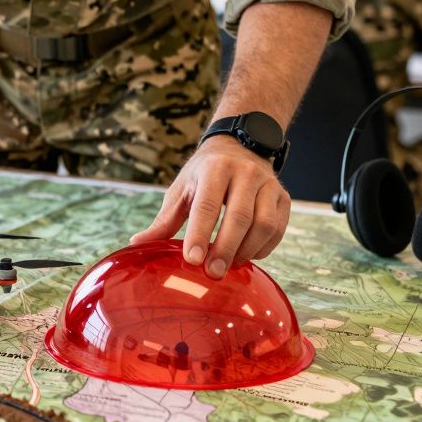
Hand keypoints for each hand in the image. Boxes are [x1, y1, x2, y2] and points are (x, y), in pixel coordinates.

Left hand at [130, 136, 290, 278]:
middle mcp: (245, 173)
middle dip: (225, 249)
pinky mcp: (284, 197)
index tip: (192, 260)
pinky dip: (263, 248)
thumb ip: (164, 220)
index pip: (207, 206)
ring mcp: (268, 184)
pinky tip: (246, 255)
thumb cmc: (204, 175)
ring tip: (229, 265)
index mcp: (214, 169)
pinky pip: (278, 230)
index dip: (199, 235)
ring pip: (263, 225)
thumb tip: (137, 244)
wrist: (239, 147)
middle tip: (212, 273)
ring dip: (246, 250)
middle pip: (239, 217)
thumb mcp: (181, 190)